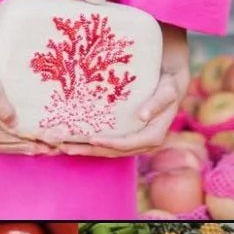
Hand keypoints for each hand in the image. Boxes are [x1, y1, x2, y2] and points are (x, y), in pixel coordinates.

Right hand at [0, 47, 60, 156]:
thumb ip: (5, 108)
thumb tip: (15, 125)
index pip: (10, 141)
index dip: (29, 145)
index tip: (46, 148)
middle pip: (1, 147)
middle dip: (22, 149)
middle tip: (42, 150)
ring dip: (9, 147)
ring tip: (27, 147)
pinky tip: (4, 139)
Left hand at [53, 64, 187, 157]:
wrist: (170, 82)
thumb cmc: (169, 83)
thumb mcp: (168, 90)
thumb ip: (157, 102)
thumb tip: (142, 116)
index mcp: (154, 135)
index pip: (128, 144)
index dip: (110, 143)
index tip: (92, 139)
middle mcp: (143, 143)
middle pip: (113, 151)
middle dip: (90, 150)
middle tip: (67, 147)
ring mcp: (133, 142)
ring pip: (107, 150)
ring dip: (85, 150)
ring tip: (63, 147)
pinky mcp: (125, 137)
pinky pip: (106, 144)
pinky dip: (89, 144)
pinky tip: (72, 142)